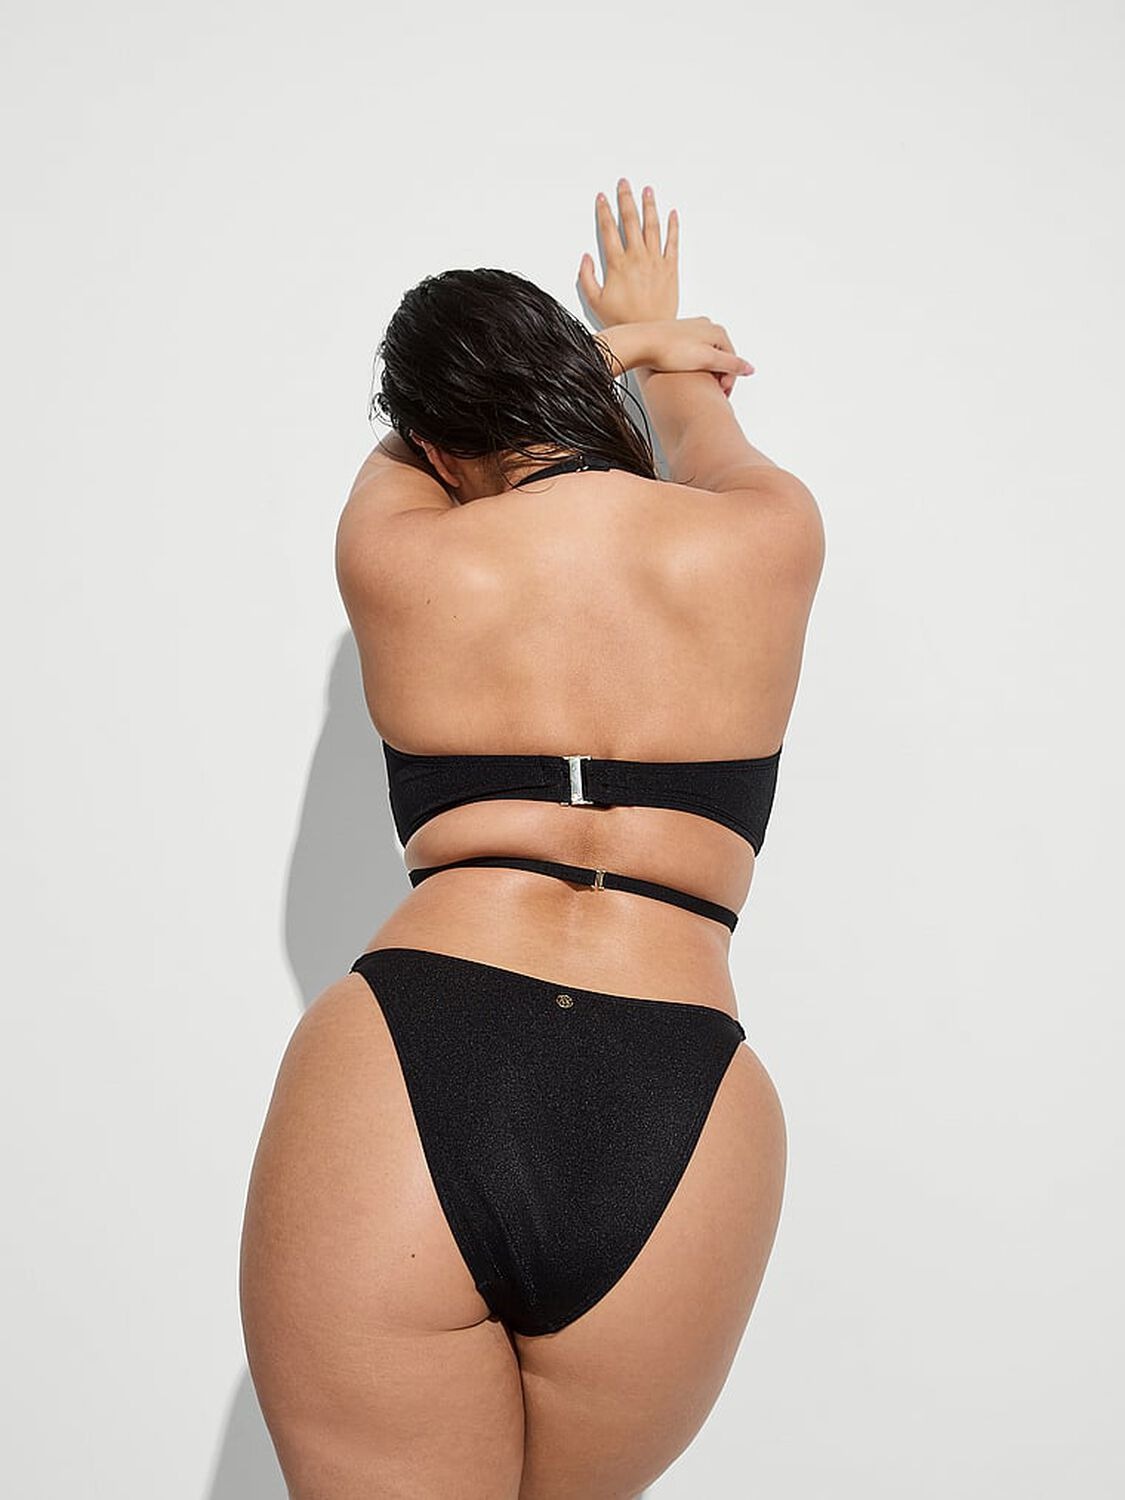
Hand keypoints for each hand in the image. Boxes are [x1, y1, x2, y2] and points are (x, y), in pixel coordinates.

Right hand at [577, 178, 677, 328]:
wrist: (650, 332)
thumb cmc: (623, 321)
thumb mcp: (595, 301)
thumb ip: (586, 277)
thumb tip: (585, 258)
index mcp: (617, 264)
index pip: (609, 229)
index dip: (604, 211)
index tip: (602, 197)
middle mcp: (637, 257)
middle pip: (631, 220)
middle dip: (626, 199)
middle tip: (624, 183)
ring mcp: (655, 261)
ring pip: (652, 226)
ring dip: (649, 205)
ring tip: (647, 190)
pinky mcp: (670, 268)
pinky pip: (673, 242)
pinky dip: (673, 226)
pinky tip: (672, 213)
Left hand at [598, 318, 753, 398]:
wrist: (640, 343)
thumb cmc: (671, 351)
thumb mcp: (707, 360)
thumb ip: (730, 365)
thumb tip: (750, 369)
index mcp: (717, 330)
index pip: (732, 360)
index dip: (729, 380)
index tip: (721, 396)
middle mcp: (706, 326)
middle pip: (720, 358)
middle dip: (718, 377)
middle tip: (711, 394)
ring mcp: (690, 331)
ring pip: (707, 357)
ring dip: (706, 373)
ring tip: (697, 386)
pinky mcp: (676, 337)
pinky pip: (693, 355)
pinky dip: (694, 367)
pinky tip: (684, 376)